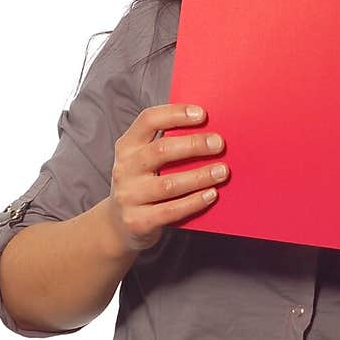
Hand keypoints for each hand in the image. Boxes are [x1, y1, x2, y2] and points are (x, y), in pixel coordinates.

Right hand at [104, 103, 229, 254]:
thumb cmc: (141, 185)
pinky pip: (171, 211)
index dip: (175, 114)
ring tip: (222, 171)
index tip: (202, 114)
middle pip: (161, 151)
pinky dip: (194, 202)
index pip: (148, 120)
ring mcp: (129, 196)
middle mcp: (125, 169)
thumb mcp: (143, 160)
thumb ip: (166, 146)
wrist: (118, 225)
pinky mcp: (137, 221)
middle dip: (194, 145)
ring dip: (200, 176)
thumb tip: (207, 133)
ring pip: (169, 184)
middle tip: (219, 144)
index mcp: (127, 146)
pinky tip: (211, 194)